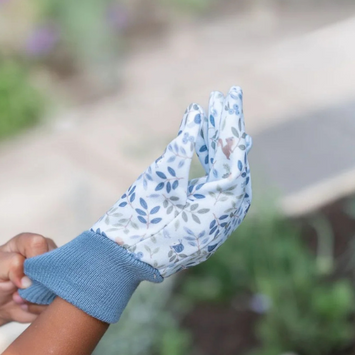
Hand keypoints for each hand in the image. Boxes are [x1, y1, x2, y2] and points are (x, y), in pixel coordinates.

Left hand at [0, 233, 56, 339]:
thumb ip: (11, 264)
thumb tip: (29, 280)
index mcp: (30, 243)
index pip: (39, 243)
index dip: (31, 259)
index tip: (20, 272)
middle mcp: (46, 255)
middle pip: (53, 264)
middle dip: (34, 283)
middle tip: (19, 289)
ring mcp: (54, 274)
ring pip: (57, 285)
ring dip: (36, 297)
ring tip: (21, 297)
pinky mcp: (56, 292)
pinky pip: (56, 301)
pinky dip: (39, 307)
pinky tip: (28, 304)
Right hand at [91, 85, 251, 276]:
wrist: (119, 261)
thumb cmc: (138, 218)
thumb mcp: (160, 176)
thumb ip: (183, 145)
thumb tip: (197, 113)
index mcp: (223, 207)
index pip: (235, 158)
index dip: (230, 124)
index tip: (226, 96)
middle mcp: (227, 218)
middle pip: (234, 165)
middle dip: (227, 130)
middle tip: (227, 94)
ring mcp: (217, 225)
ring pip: (226, 177)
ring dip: (218, 146)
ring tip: (215, 112)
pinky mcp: (204, 227)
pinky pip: (214, 191)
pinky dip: (209, 167)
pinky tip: (204, 144)